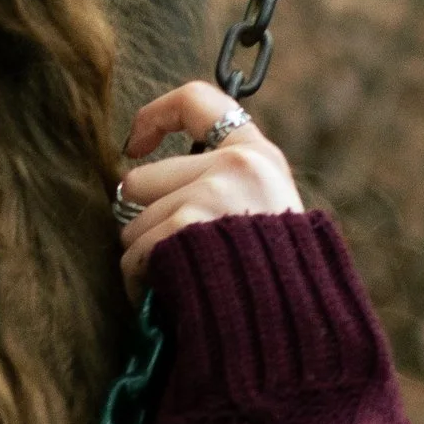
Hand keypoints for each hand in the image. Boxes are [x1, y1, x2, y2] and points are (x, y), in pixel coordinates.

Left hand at [113, 80, 302, 286]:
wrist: (292, 324)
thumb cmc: (270, 278)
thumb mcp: (263, 212)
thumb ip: (222, 183)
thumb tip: (141, 180)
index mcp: (258, 156)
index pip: (197, 100)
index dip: (154, 116)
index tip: (135, 146)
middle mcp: (237, 166)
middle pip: (141, 179)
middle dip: (144, 221)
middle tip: (175, 252)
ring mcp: (210, 195)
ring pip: (131, 224)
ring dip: (146, 258)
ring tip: (183, 278)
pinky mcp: (185, 226)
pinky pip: (133, 255)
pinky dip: (141, 281)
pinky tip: (172, 294)